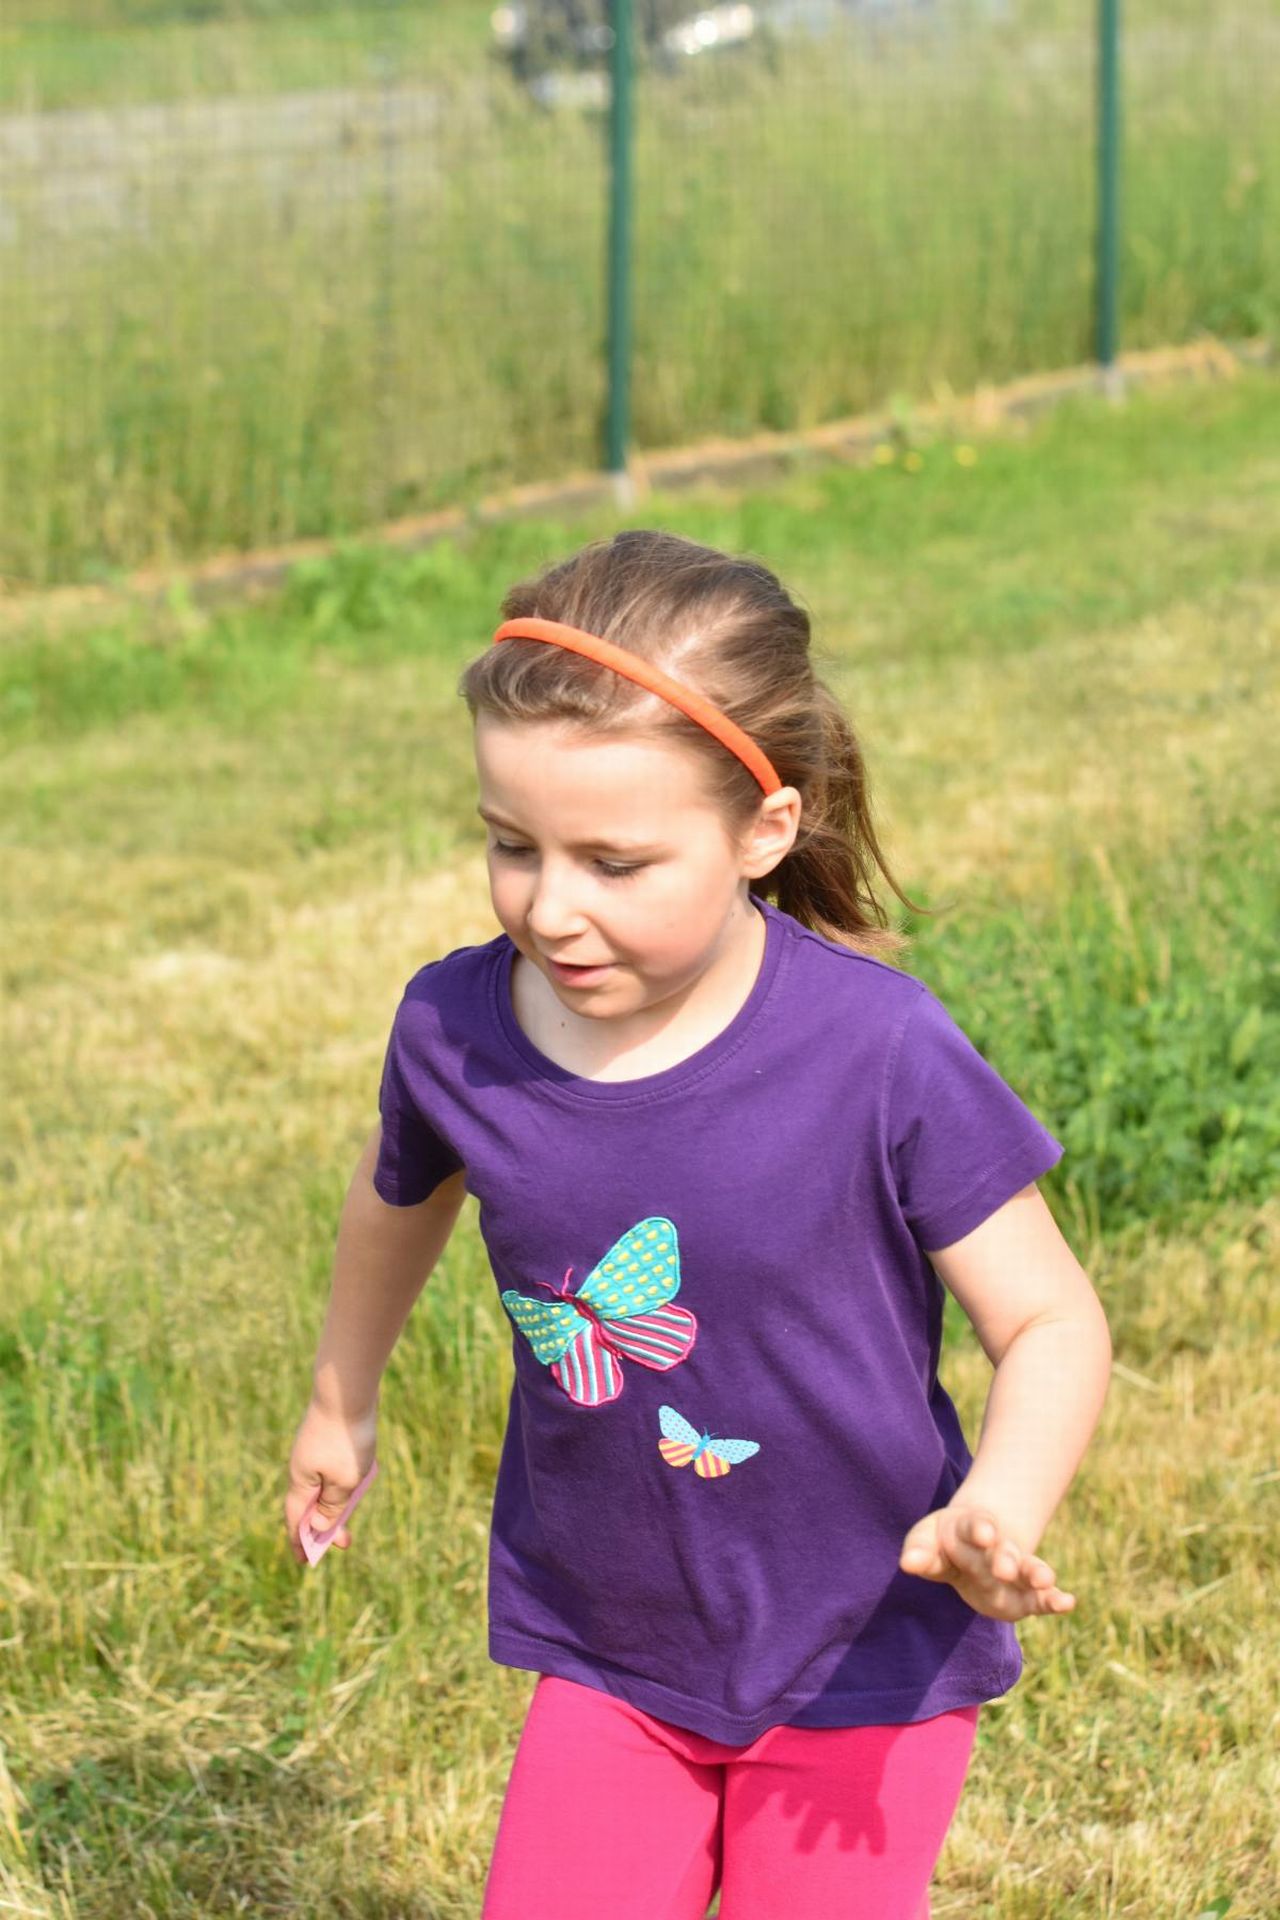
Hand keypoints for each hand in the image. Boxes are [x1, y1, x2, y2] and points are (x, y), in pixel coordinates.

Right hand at [284, 1399, 377, 1567]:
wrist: (348, 1389)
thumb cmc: (347, 1438)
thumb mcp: (345, 1482)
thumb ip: (332, 1507)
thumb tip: (317, 1528)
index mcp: (301, 1481)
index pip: (295, 1520)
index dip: (300, 1542)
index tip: (304, 1562)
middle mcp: (302, 1467)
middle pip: (309, 1504)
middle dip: (325, 1526)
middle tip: (346, 1543)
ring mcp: (314, 1450)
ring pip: (321, 1486)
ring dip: (334, 1504)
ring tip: (349, 1516)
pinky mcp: (328, 1438)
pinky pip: (331, 1469)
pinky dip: (339, 1483)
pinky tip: (355, 1479)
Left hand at [898, 1504, 1075, 1620]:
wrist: (975, 1543)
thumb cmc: (944, 1543)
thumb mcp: (926, 1541)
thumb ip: (919, 1552)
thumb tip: (908, 1564)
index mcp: (970, 1530)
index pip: (973, 1527)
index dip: (979, 1529)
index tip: (983, 1532)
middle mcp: (996, 1549)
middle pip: (1002, 1553)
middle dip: (1004, 1559)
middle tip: (1004, 1567)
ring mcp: (1014, 1571)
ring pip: (1027, 1570)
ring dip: (1036, 1574)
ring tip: (1044, 1579)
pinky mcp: (1024, 1596)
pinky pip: (1041, 1598)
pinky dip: (1054, 1600)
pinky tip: (1068, 1603)